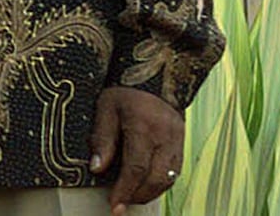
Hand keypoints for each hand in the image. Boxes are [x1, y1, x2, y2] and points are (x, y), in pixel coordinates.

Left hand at [89, 86, 183, 214]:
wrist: (155, 76)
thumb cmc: (125, 91)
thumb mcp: (105, 107)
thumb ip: (102, 138)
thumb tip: (96, 169)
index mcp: (143, 126)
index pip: (136, 168)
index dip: (125, 190)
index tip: (114, 205)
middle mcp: (164, 136)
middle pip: (155, 178)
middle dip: (137, 196)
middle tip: (121, 204)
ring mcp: (177, 140)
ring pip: (168, 178)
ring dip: (150, 193)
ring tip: (131, 197)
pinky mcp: (183, 143)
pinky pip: (175, 171)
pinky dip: (161, 183)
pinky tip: (146, 185)